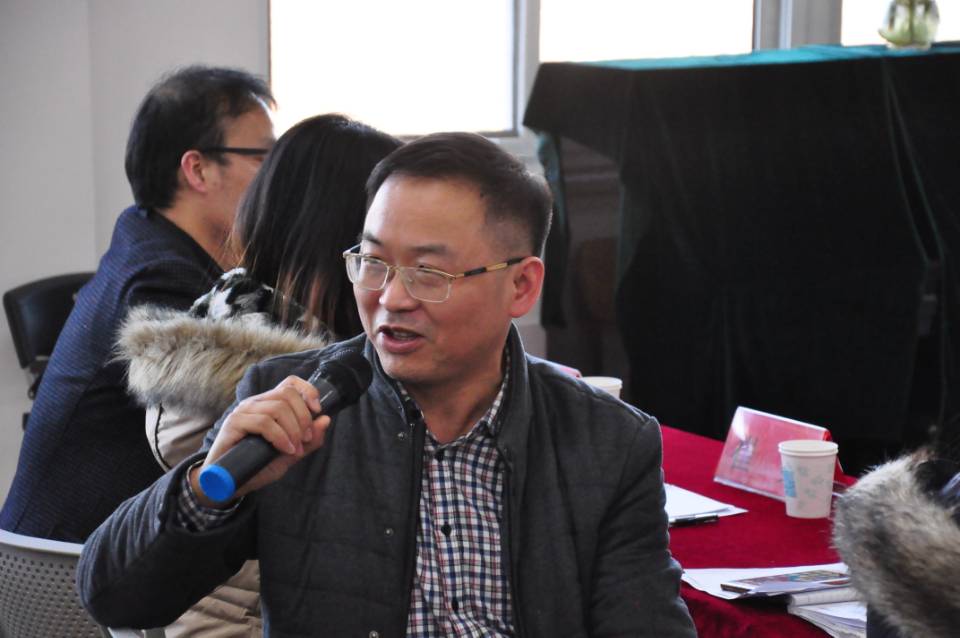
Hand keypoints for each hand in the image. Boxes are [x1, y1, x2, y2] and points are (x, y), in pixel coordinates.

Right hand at [190, 375, 331, 505]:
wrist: (229, 483)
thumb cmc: (257, 466)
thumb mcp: (289, 454)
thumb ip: (308, 441)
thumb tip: (326, 420)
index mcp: (269, 404)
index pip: (290, 383)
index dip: (308, 391)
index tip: (317, 409)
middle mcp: (256, 403)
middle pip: (288, 394)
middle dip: (304, 417)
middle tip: (305, 440)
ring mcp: (244, 411)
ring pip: (278, 408)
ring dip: (293, 430)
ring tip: (295, 449)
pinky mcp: (234, 423)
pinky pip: (264, 422)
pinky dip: (280, 436)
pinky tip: (285, 449)